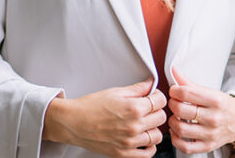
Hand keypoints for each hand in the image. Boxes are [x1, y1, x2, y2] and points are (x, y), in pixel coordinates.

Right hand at [43, 79, 167, 156]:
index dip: (157, 96)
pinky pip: (147, 154)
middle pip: (161, 117)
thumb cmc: (90, 106)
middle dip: (156, 110)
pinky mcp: (124, 154)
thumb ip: (137, 89)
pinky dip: (150, 147)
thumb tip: (150, 83)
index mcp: (134, 108)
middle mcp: (134, 126)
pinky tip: (144, 139)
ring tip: (144, 123)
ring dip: (153, 128)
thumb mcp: (115, 92)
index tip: (152, 97)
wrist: (73, 123)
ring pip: (157, 136)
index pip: (160, 101)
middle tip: (147, 108)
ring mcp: (130, 142)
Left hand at [168, 66, 234, 154]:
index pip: (186, 93)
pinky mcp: (207, 146)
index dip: (174, 91)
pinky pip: (185, 147)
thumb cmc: (222, 105)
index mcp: (215, 100)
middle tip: (174, 102)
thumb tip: (173, 70)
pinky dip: (176, 139)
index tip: (174, 91)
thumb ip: (189, 83)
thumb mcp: (210, 91)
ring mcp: (211, 134)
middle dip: (172, 104)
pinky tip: (177, 131)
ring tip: (175, 116)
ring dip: (172, 121)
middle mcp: (214, 118)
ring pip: (181, 129)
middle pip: (181, 110)